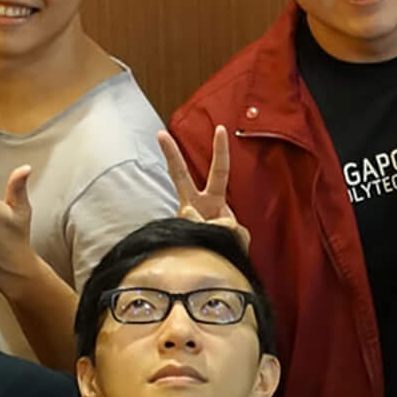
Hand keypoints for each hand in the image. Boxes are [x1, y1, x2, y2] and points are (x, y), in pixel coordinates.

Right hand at [157, 125, 246, 249]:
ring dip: (213, 233)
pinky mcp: (178, 235)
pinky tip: (208, 252)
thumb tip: (196, 219)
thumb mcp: (236, 235)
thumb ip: (228, 228)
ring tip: (216, 243)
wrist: (210, 269)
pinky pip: (199, 238)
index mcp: (213, 200)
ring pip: (192, 217)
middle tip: (161, 134)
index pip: (219, 172)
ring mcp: (183, 220)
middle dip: (172, 155)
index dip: (221, 151)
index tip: (221, 128)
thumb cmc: (225, 246)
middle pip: (180, 176)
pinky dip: (211, 247)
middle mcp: (194, 206)